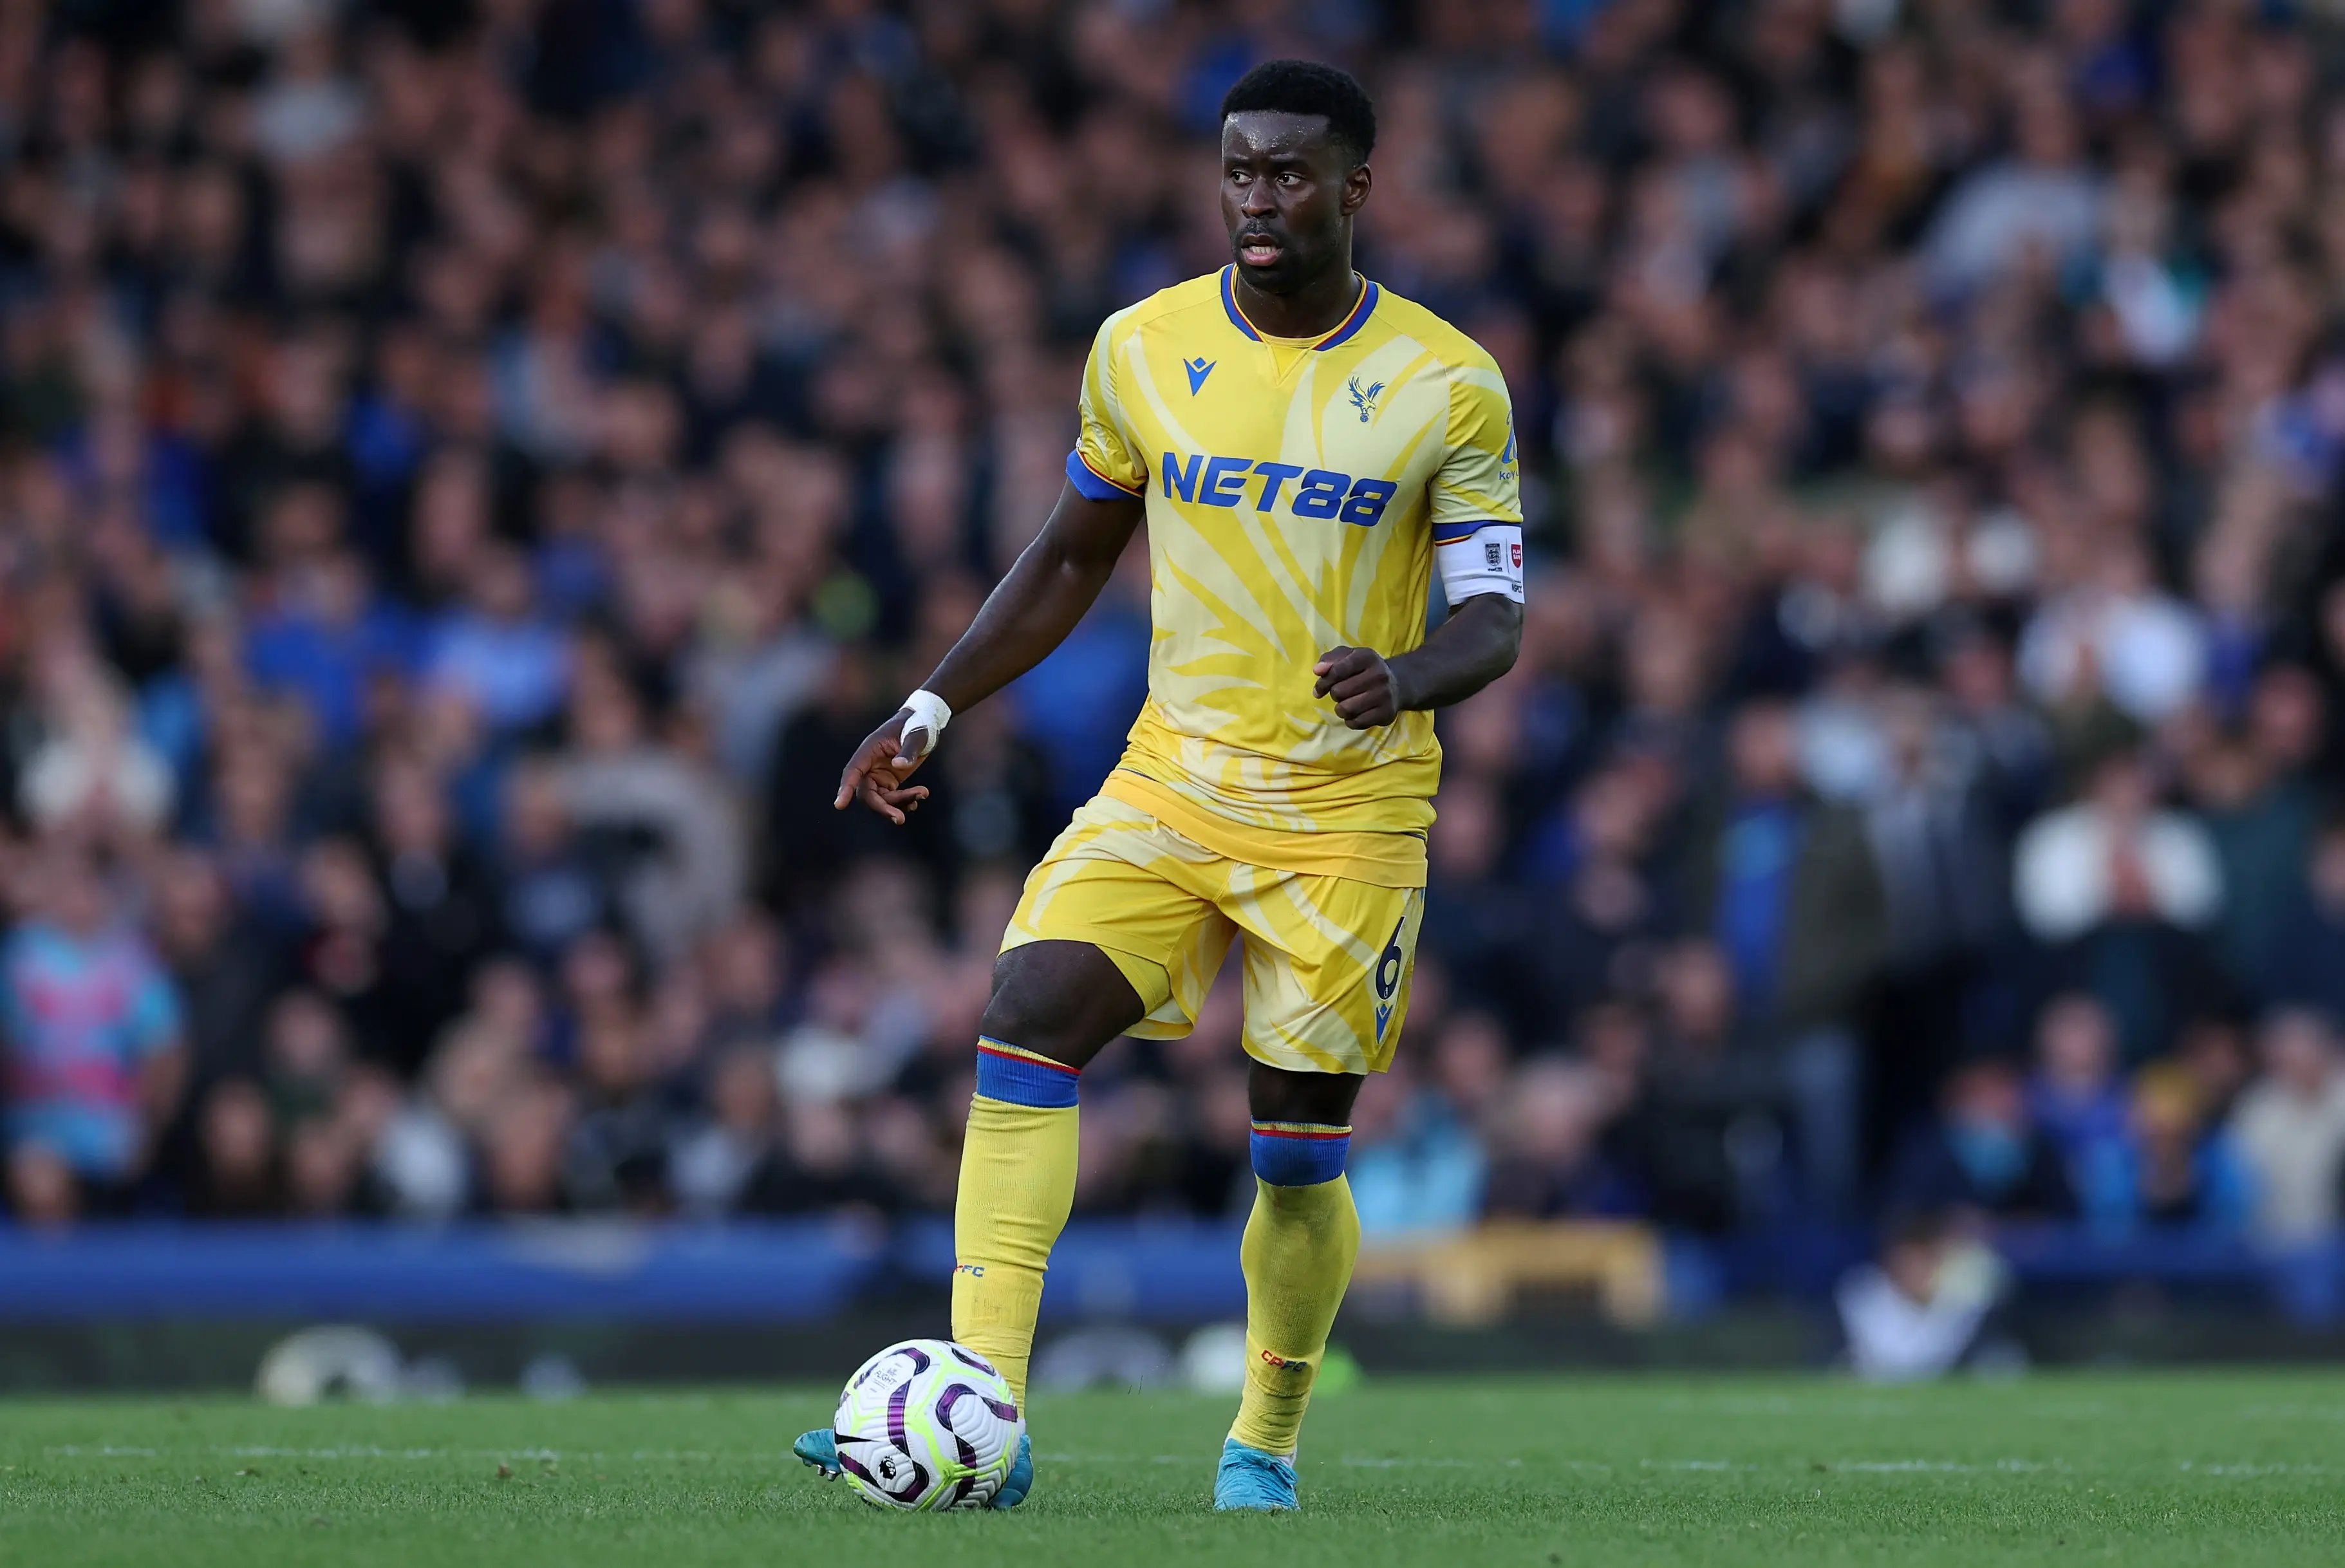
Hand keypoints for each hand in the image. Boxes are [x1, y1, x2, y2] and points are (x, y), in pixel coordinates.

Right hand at [833, 709, 933, 824]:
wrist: (925, 723)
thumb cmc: (917, 724)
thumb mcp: (916, 734)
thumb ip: (908, 750)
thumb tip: (899, 766)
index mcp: (869, 750)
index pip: (853, 771)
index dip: (845, 788)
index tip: (839, 805)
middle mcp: (870, 765)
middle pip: (867, 793)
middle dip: (883, 808)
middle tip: (900, 819)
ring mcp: (879, 774)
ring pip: (881, 799)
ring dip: (900, 804)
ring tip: (923, 794)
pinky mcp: (890, 781)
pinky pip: (892, 799)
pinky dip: (904, 802)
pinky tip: (918, 798)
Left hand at [1314, 645, 1407, 728]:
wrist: (1397, 684)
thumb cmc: (1364, 669)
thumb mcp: (1348, 657)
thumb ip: (1329, 660)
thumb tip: (1317, 670)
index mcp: (1367, 657)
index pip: (1337, 670)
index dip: (1324, 682)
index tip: (1320, 688)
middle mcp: (1379, 674)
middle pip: (1338, 692)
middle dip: (1335, 694)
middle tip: (1342, 693)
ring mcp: (1384, 695)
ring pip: (1345, 709)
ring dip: (1341, 709)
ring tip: (1347, 703)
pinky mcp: (1386, 714)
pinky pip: (1356, 723)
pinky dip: (1350, 720)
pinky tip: (1356, 713)